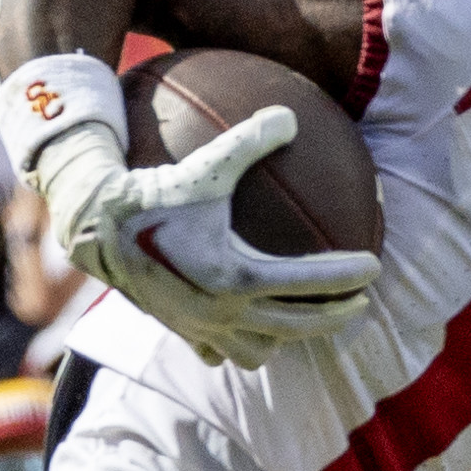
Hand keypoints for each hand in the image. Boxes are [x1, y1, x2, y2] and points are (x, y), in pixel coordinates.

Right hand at [27, 103, 378, 364]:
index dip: (348, 276)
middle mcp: (224, 310)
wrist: (95, 229)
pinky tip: (251, 329)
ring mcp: (202, 328)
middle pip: (298, 325)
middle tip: (360, 300)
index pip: (310, 283)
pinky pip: (220, 355)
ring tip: (307, 321)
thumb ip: (251, 139)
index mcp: (238, 275)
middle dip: (336, 315)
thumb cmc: (153, 193)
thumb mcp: (206, 164)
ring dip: (289, 338)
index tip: (375, 267)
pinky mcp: (181, 332)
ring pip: (262, 350)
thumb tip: (290, 116)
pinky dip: (242, 347)